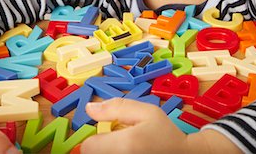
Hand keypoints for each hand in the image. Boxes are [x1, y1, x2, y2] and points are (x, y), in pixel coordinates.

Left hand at [81, 98, 240, 153]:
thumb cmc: (166, 134)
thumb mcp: (147, 111)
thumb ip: (117, 107)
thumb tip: (90, 108)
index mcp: (126, 144)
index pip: (89, 146)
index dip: (96, 137)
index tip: (108, 133)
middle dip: (100, 145)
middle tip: (118, 140)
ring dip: (106, 152)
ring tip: (125, 148)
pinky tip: (129, 153)